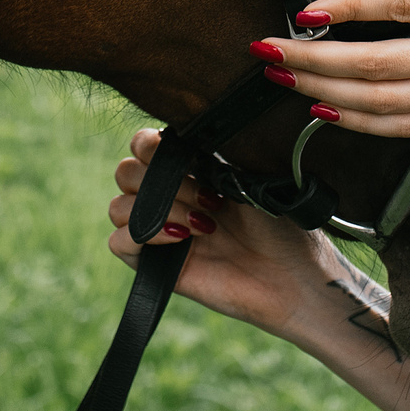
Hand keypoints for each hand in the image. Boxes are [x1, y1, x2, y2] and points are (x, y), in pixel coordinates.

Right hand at [105, 128, 340, 340]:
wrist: (292, 276)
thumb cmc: (280, 225)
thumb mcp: (250, 175)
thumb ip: (212, 152)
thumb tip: (183, 134)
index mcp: (187, 170)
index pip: (142, 144)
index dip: (154, 146)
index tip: (193, 161)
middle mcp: (167, 198)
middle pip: (125, 171)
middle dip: (167, 181)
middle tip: (211, 200)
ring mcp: (158, 231)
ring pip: (118, 206)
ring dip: (162, 210)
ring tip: (205, 225)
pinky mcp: (153, 264)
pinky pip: (117, 242)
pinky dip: (146, 235)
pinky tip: (183, 240)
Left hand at [254, 0, 409, 212]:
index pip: (406, 7)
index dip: (353, 6)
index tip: (311, 7)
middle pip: (374, 61)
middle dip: (313, 56)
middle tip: (267, 48)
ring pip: (376, 98)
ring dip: (322, 88)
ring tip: (280, 76)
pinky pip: (397, 126)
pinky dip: (356, 122)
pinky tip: (323, 113)